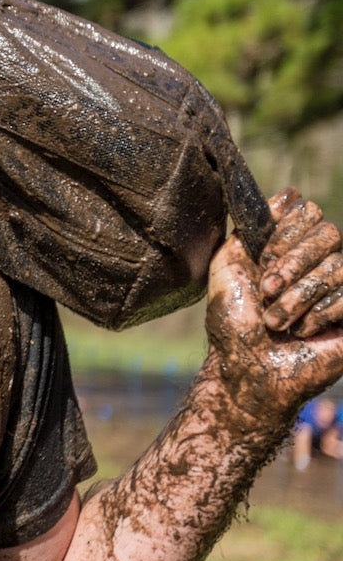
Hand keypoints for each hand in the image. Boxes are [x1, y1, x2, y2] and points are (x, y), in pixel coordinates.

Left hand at [205, 188, 342, 421]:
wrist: (247, 367)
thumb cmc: (232, 322)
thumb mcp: (228, 267)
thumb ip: (250, 228)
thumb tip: (288, 193)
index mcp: (286, 248)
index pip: (307, 213)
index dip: (286, 233)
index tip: (263, 259)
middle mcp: (315, 264)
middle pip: (329, 233)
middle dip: (293, 262)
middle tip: (267, 289)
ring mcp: (338, 289)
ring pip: (338, 266)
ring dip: (299, 295)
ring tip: (276, 320)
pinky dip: (321, 313)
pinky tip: (303, 330)